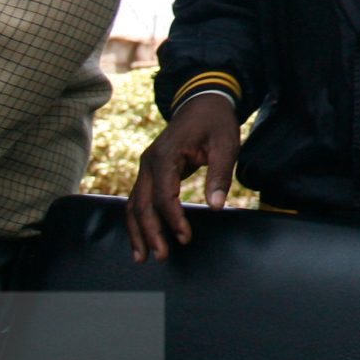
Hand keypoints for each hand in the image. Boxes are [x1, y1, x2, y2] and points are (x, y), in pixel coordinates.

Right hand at [125, 92, 240, 262]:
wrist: (202, 102)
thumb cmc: (215, 123)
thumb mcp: (226, 144)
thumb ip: (219, 175)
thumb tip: (216, 206)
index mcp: (166, 154)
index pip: (163, 194)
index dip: (173, 219)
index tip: (185, 237)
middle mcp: (149, 162)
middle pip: (141, 203)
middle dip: (150, 232)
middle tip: (161, 256)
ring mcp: (146, 167)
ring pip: (133, 204)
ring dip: (137, 231)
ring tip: (143, 256)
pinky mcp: (149, 172)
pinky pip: (138, 199)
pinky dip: (138, 220)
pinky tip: (142, 239)